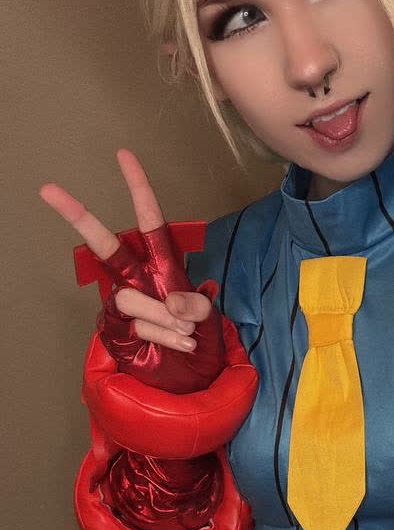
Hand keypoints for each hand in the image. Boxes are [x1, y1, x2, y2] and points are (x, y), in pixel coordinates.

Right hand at [40, 148, 224, 392]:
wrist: (191, 374)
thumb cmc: (198, 335)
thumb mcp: (208, 315)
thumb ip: (194, 304)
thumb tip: (170, 302)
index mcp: (161, 262)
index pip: (149, 219)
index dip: (138, 187)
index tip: (123, 154)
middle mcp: (137, 277)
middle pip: (105, 245)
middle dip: (78, 217)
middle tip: (49, 190)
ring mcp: (125, 303)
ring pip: (131, 298)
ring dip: (164, 317)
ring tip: (187, 332)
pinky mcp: (117, 330)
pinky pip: (137, 327)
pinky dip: (165, 337)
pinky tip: (182, 344)